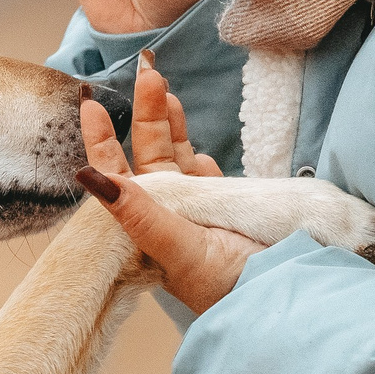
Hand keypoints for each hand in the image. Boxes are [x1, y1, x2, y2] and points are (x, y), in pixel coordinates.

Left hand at [76, 55, 264, 315]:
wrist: (285, 299)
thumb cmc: (229, 286)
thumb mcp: (180, 249)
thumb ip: (139, 213)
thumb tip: (88, 177)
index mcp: (144, 234)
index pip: (114, 180)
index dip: (101, 142)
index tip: (91, 104)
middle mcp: (165, 221)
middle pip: (146, 161)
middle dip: (145, 117)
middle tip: (147, 74)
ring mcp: (195, 214)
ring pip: (175, 161)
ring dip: (170, 127)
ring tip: (165, 91)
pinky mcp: (224, 212)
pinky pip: (204, 176)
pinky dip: (198, 156)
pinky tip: (198, 146)